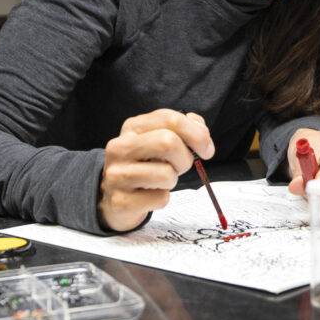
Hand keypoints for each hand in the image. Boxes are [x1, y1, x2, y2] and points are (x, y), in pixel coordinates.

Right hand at [99, 109, 214, 231]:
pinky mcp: (120, 201)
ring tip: (160, 181)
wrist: (112, 195)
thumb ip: (182, 129)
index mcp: (132, 127)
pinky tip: (149, 195)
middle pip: (168, 142)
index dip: (196, 133)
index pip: (170, 119)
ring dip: (172, 181)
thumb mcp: (158, 139)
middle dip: (185, 158)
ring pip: (166, 174)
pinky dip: (162, 199)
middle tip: (181, 167)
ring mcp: (116, 174)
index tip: (206, 149)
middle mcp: (120, 147)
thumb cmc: (144, 165)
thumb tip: (200, 130)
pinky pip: (160, 199)